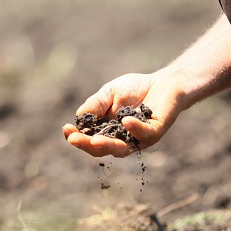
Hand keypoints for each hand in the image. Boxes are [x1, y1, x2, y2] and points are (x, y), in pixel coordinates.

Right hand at [62, 72, 185, 157]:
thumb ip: (95, 105)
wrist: (163, 82)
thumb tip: (79, 117)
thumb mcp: (109, 93)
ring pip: (121, 148)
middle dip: (87, 145)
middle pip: (102, 149)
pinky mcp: (154, 132)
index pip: (89, 140)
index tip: (66, 130)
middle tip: (74, 139)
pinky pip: (143, 134)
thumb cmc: (135, 88)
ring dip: (107, 145)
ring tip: (94, 140)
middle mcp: (122, 140)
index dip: (77, 137)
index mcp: (108, 132)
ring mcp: (138, 139)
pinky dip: (134, 128)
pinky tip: (124, 121)